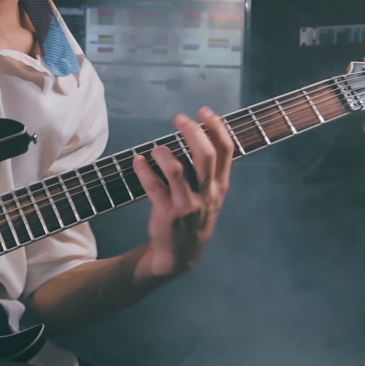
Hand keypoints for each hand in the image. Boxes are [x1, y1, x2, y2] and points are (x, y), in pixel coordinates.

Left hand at [133, 106, 234, 278]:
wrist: (181, 254)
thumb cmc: (195, 218)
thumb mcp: (211, 197)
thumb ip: (210, 172)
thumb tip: (201, 135)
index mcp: (220, 186)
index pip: (226, 150)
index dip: (217, 126)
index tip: (204, 111)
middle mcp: (207, 194)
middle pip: (205, 155)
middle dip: (192, 131)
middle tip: (179, 119)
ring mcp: (187, 205)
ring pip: (176, 169)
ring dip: (163, 152)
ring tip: (156, 148)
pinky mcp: (167, 213)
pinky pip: (153, 186)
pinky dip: (144, 170)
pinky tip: (138, 160)